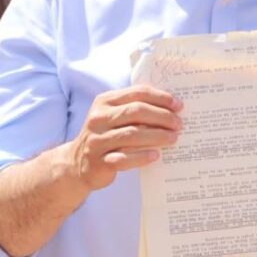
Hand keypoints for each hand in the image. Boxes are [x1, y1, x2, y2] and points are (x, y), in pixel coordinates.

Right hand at [63, 86, 183, 191]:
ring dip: (157, 136)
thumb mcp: (113, 116)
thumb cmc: (105, 136)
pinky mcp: (99, 162)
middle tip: (178, 124)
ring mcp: (97, 140)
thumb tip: (171, 107)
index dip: (160, 98)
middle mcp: (98, 119)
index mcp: (104, 102)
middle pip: (136, 112)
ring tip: (173, 138)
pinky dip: (142, 157)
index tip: (178, 106)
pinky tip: (156, 155)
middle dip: (162, 117)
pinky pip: (124, 158)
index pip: (137, 93)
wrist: (77, 164)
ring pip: (132, 135)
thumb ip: (134, 108)